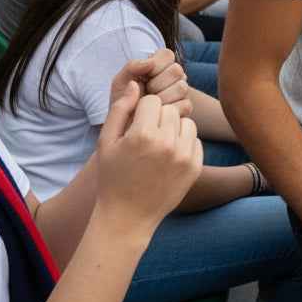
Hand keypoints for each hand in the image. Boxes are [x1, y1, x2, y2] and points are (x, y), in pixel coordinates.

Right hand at [95, 88, 201, 236]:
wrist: (127, 217)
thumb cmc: (112, 177)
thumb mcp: (106, 142)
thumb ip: (120, 109)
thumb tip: (136, 83)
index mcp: (142, 135)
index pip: (152, 100)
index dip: (142, 111)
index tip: (135, 126)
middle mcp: (167, 143)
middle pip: (170, 109)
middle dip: (158, 118)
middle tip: (147, 136)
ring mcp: (184, 156)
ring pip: (186, 121)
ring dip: (174, 128)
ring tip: (158, 145)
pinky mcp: (195, 167)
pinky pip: (195, 140)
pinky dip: (184, 144)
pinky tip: (168, 158)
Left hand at [109, 48, 191, 119]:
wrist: (126, 126)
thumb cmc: (124, 101)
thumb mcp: (121, 82)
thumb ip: (132, 66)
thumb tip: (150, 62)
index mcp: (159, 65)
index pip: (167, 54)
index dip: (156, 65)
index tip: (144, 77)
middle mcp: (173, 76)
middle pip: (176, 70)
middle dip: (157, 84)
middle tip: (147, 93)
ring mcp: (181, 92)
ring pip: (181, 87)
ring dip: (162, 98)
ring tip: (150, 105)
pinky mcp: (185, 108)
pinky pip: (185, 105)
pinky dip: (168, 111)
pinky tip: (158, 115)